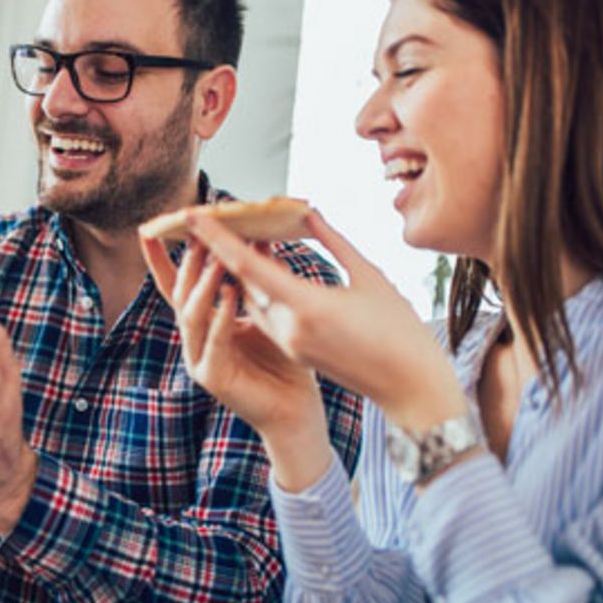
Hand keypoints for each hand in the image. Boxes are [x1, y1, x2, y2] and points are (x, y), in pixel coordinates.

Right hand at [140, 235, 325, 439]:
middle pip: (181, 295)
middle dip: (188, 264)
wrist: (294, 409)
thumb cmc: (283, 362)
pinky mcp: (212, 378)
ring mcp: (199, 359)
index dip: (161, 260)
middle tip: (198, 234)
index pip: (175, 286)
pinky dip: (221, 317)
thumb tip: (260, 240)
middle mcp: (195, 340)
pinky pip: (213, 342)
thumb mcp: (267, 312)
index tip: (150, 231)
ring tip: (215, 259)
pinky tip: (230, 295)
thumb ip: (257, 282)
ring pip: (191, 316)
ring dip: (203, 285)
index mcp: (203, 323)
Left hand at [182, 211, 464, 432]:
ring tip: (241, 232)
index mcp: (307, 307)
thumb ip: (334, 243)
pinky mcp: (297, 352)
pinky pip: (269, 314)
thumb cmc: (401, 332)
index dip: (217, 238)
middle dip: (225, 249)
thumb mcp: (370, 277)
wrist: (411, 389)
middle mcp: (290, 328)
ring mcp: (291, 343)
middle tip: (214, 213)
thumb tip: (308, 214)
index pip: (247, 267)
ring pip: (255, 298)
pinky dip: (261, 289)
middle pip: (243, 281)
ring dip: (243, 270)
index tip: (191, 215)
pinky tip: (266, 266)